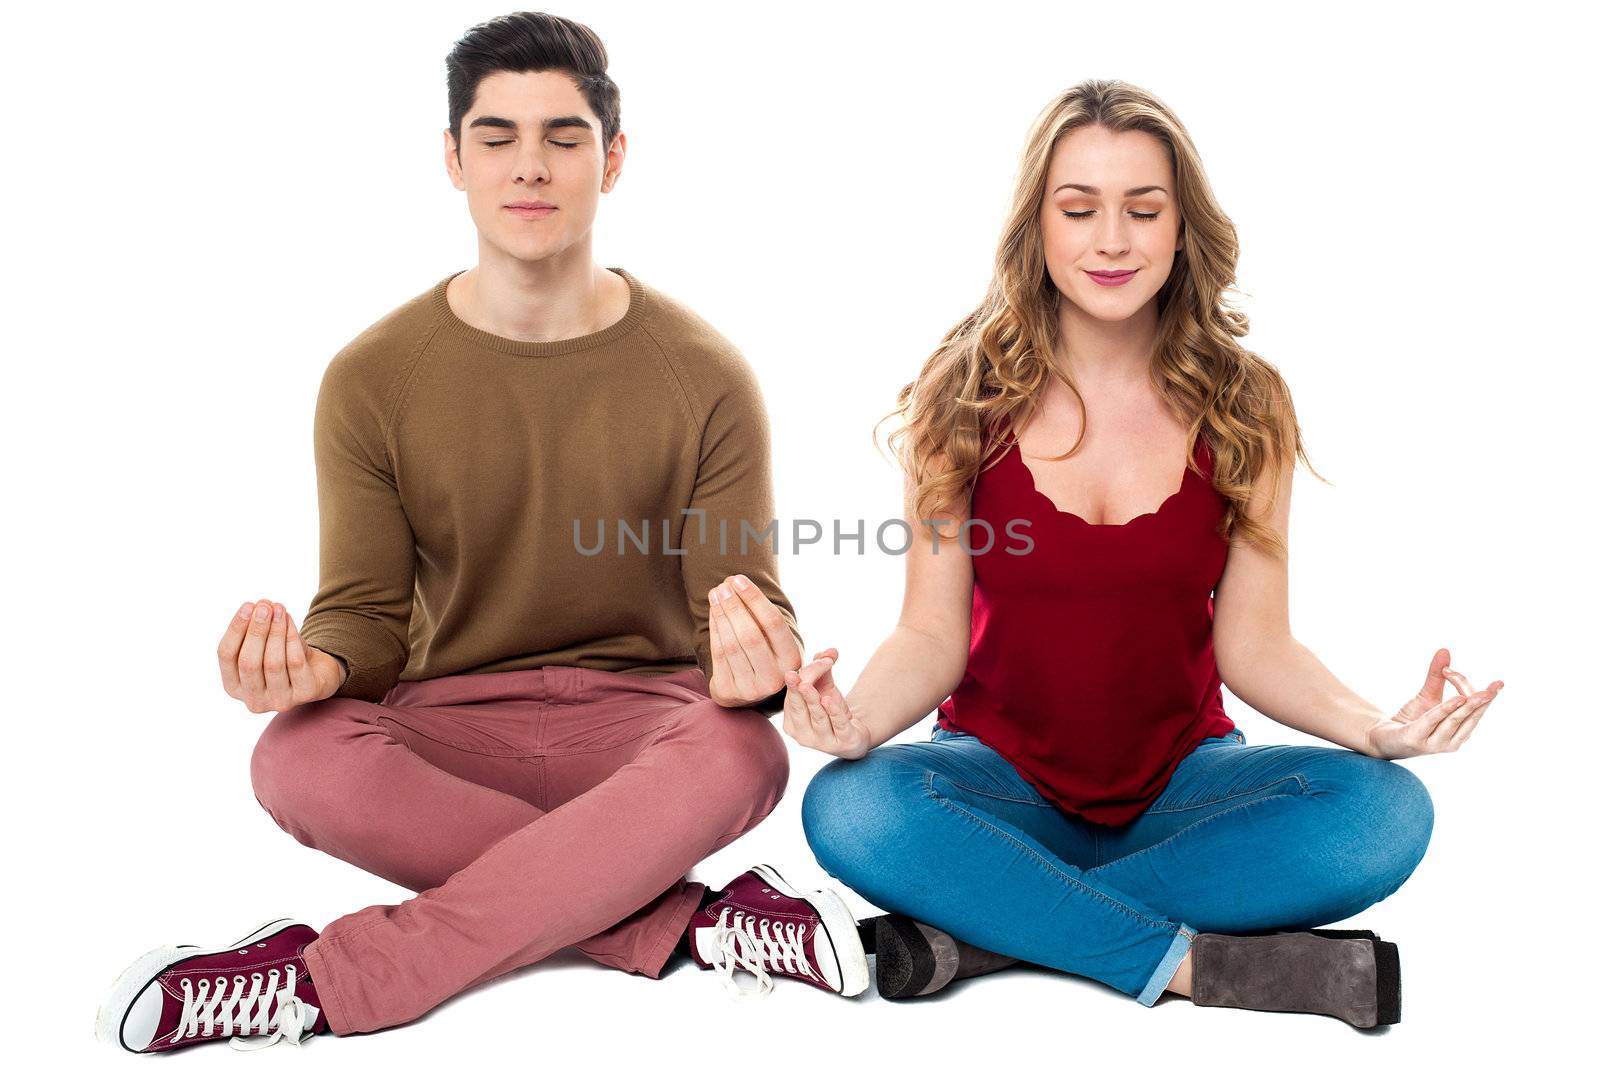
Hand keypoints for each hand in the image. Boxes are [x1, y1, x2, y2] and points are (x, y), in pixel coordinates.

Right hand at [218, 599, 344, 713]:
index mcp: (234, 686)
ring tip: (279, 608)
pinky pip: (295, 662)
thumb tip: (260, 605)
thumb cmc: (283, 656)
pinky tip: (290, 620)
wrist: (317, 673)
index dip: (235, 629)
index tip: (247, 605)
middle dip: (256, 630)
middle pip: (249, 662)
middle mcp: (253, 700)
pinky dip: (292, 638)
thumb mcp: (264, 644)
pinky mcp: (304, 695)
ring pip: (273, 662)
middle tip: (264, 606)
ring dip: (276, 631)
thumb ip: (257, 627)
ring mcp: (279, 701)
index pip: (226, 656)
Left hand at [707, 574, 803, 706]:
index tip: (739, 580)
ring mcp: (751, 688)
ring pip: (732, 645)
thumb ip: (761, 613)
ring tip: (715, 594)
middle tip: (724, 586)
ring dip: (721, 615)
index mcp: (792, 659)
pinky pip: (718, 655)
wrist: (753, 689)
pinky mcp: (730, 691)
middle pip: (751, 635)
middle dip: (734, 607)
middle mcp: (775, 678)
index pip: (773, 624)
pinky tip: (713, 611)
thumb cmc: (767, 653)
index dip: (755, 599)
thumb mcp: (775, 639)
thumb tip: (734, 582)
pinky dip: (714, 629)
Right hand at [782, 649, 873, 759]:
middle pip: (800, 707)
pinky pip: (838, 725)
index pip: (792, 695)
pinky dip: (834, 711)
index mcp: (791, 721)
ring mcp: (822, 742)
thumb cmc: (831, 708)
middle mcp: (802, 735)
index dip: (803, 676)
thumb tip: (831, 651)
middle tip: (794, 676)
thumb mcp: (825, 685)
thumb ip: (823, 666)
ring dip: (813, 701)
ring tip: (807, 686)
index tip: (821, 660)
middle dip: (797, 692)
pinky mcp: (844, 743)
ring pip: (817, 717)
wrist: (854, 731)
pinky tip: (829, 699)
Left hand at [1364, 647, 1504, 759]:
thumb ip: (1437, 676)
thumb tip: (1445, 650)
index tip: (1449, 669)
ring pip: (1455, 720)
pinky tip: (1458, 700)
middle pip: (1470, 715)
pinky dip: (1445, 709)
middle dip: (1482, 699)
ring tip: (1480, 693)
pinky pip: (1433, 721)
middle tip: (1497, 685)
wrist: (1382, 737)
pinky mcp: (1416, 740)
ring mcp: (1435, 744)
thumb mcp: (1427, 695)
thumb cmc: (1410, 719)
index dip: (1468, 688)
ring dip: (1467, 705)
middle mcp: (1453, 741)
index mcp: (1461, 731)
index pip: (1474, 709)